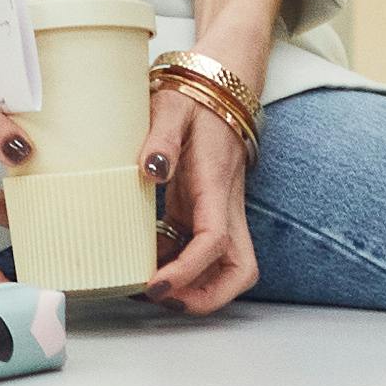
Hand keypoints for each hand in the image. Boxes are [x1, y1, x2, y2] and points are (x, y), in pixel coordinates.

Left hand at [139, 87, 254, 311]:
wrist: (220, 87)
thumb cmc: (195, 98)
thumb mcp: (170, 107)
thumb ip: (160, 137)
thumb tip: (151, 171)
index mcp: (216, 185)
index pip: (214, 242)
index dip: (188, 271)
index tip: (156, 284)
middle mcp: (224, 207)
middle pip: (239, 270)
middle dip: (209, 296)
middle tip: (165, 299)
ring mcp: (217, 213)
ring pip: (225, 268)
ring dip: (196, 288)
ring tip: (150, 287)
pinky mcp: (204, 213)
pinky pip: (200, 253)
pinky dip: (179, 267)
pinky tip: (146, 262)